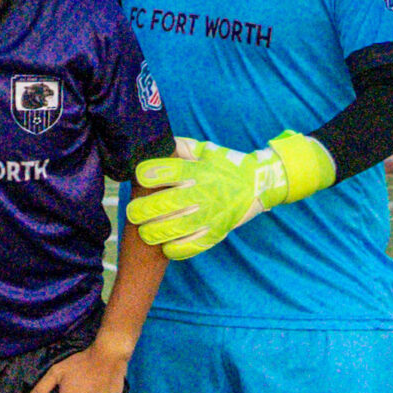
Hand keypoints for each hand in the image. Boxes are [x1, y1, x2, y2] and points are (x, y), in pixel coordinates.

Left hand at [128, 131, 333, 259]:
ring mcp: (212, 214)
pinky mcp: (217, 232)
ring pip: (176, 228)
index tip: (139, 178)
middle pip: (167, 203)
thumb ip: (178, 146)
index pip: (169, 171)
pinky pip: (193, 245)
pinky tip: (165, 246)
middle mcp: (205, 192)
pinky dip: (175, 249)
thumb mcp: (204, 150)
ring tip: (144, 231)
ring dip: (154, 232)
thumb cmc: (223, 165)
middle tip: (133, 212)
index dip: (148, 175)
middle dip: (143, 209)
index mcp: (199, 170)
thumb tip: (153, 143)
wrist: (259, 184)